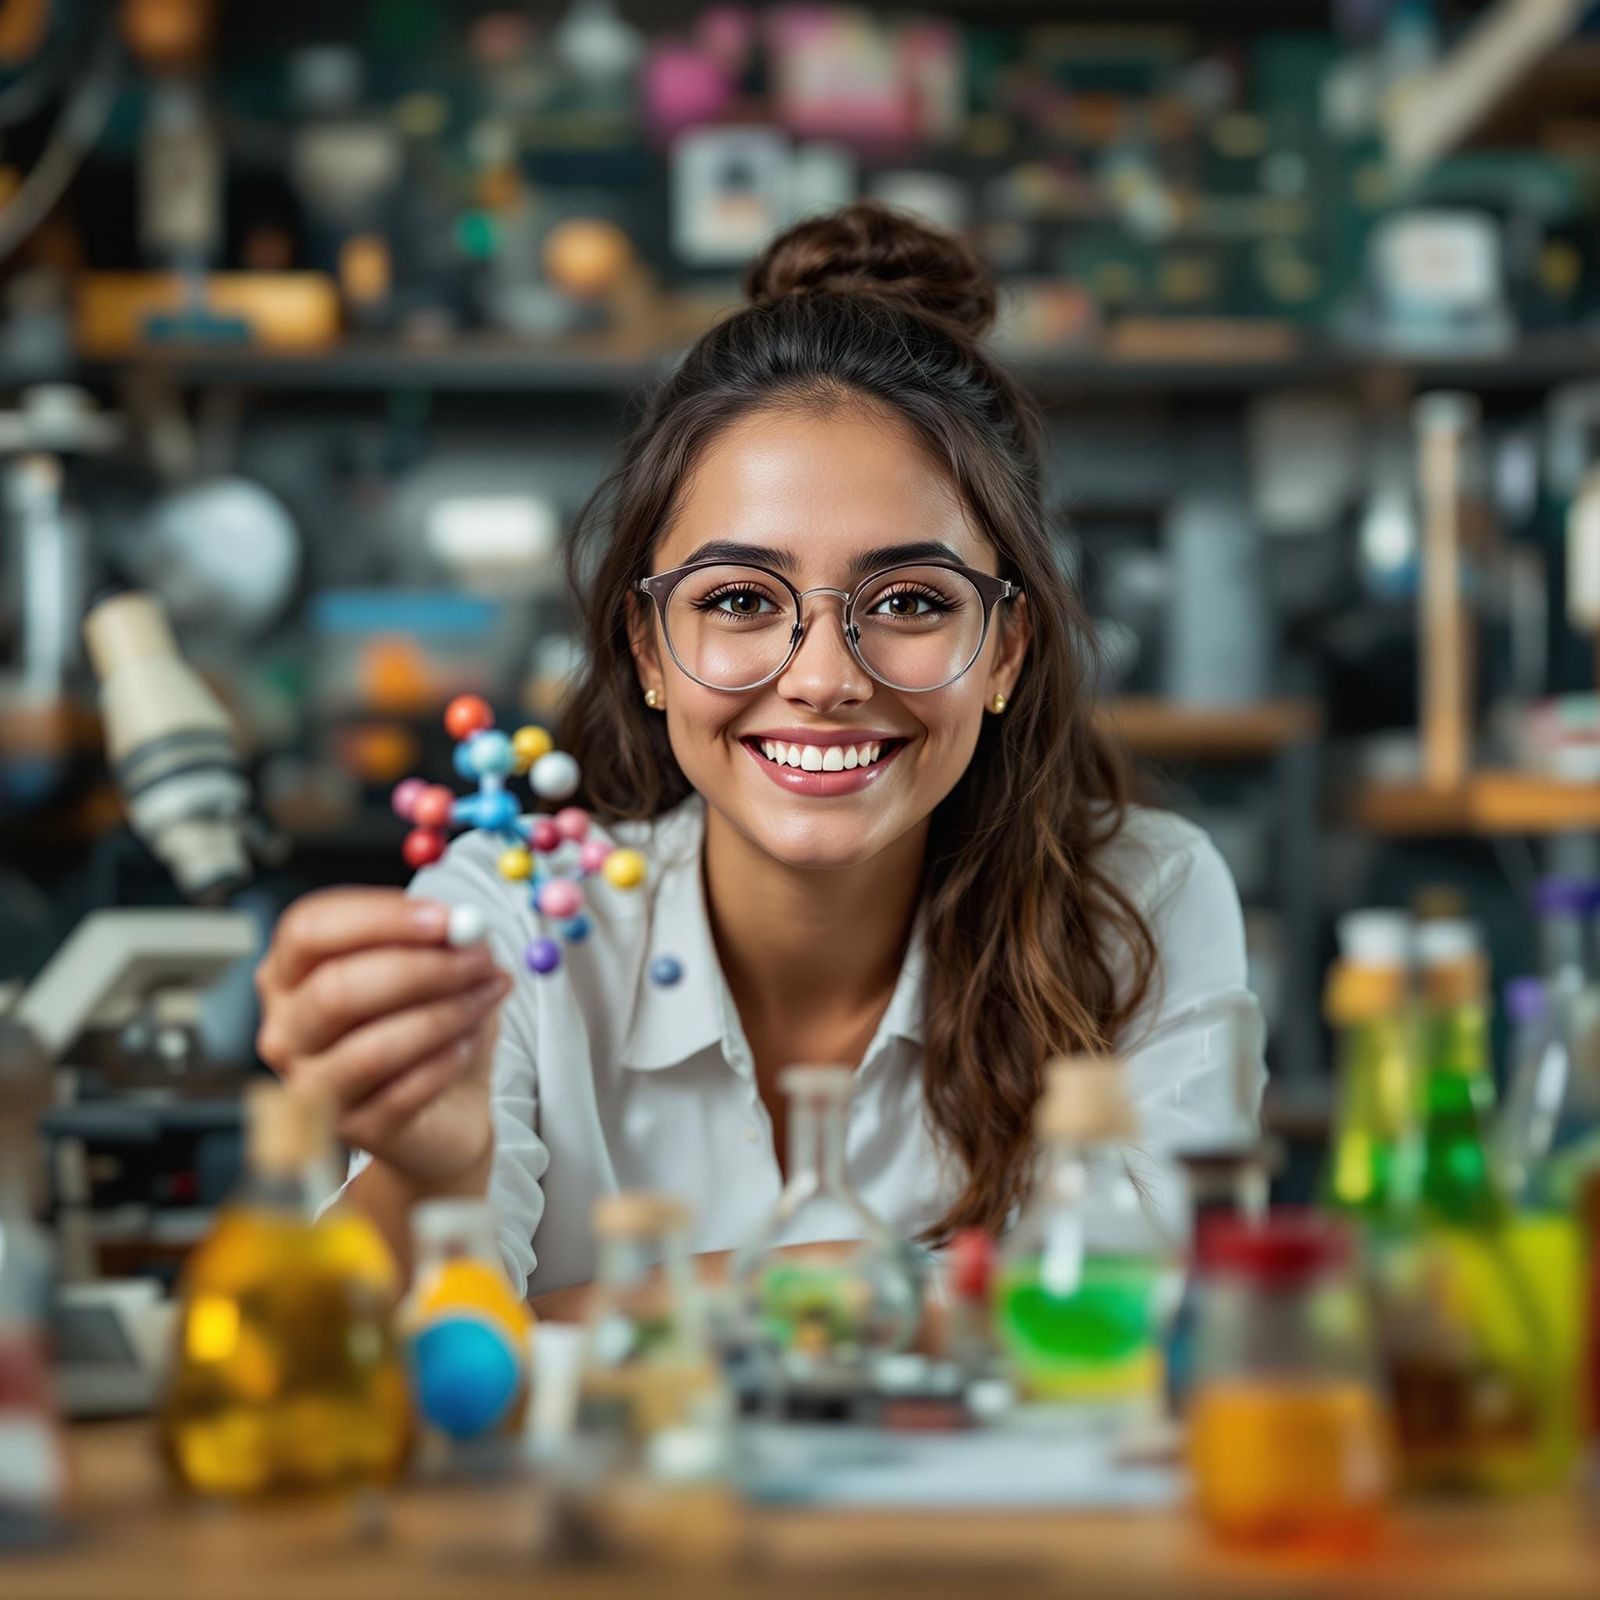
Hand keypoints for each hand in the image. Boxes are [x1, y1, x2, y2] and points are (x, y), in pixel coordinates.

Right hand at [255, 888, 510, 1188]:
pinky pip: (401, 1094)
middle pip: (335, 989)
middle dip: (419, 969)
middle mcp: (288, 1029)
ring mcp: (312, 1085)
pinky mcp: (352, 1130)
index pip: (309, 929)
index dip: (378, 918)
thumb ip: (444, 940)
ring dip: (443, 1015)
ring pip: (371, 1049)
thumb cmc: (427, 1024)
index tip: (445, 917)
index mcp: (292, 972)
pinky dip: (445, 1063)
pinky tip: (469, 1043)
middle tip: (478, 959)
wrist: (448, 1106)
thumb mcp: (437, 966)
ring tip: (486, 997)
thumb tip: (464, 927)